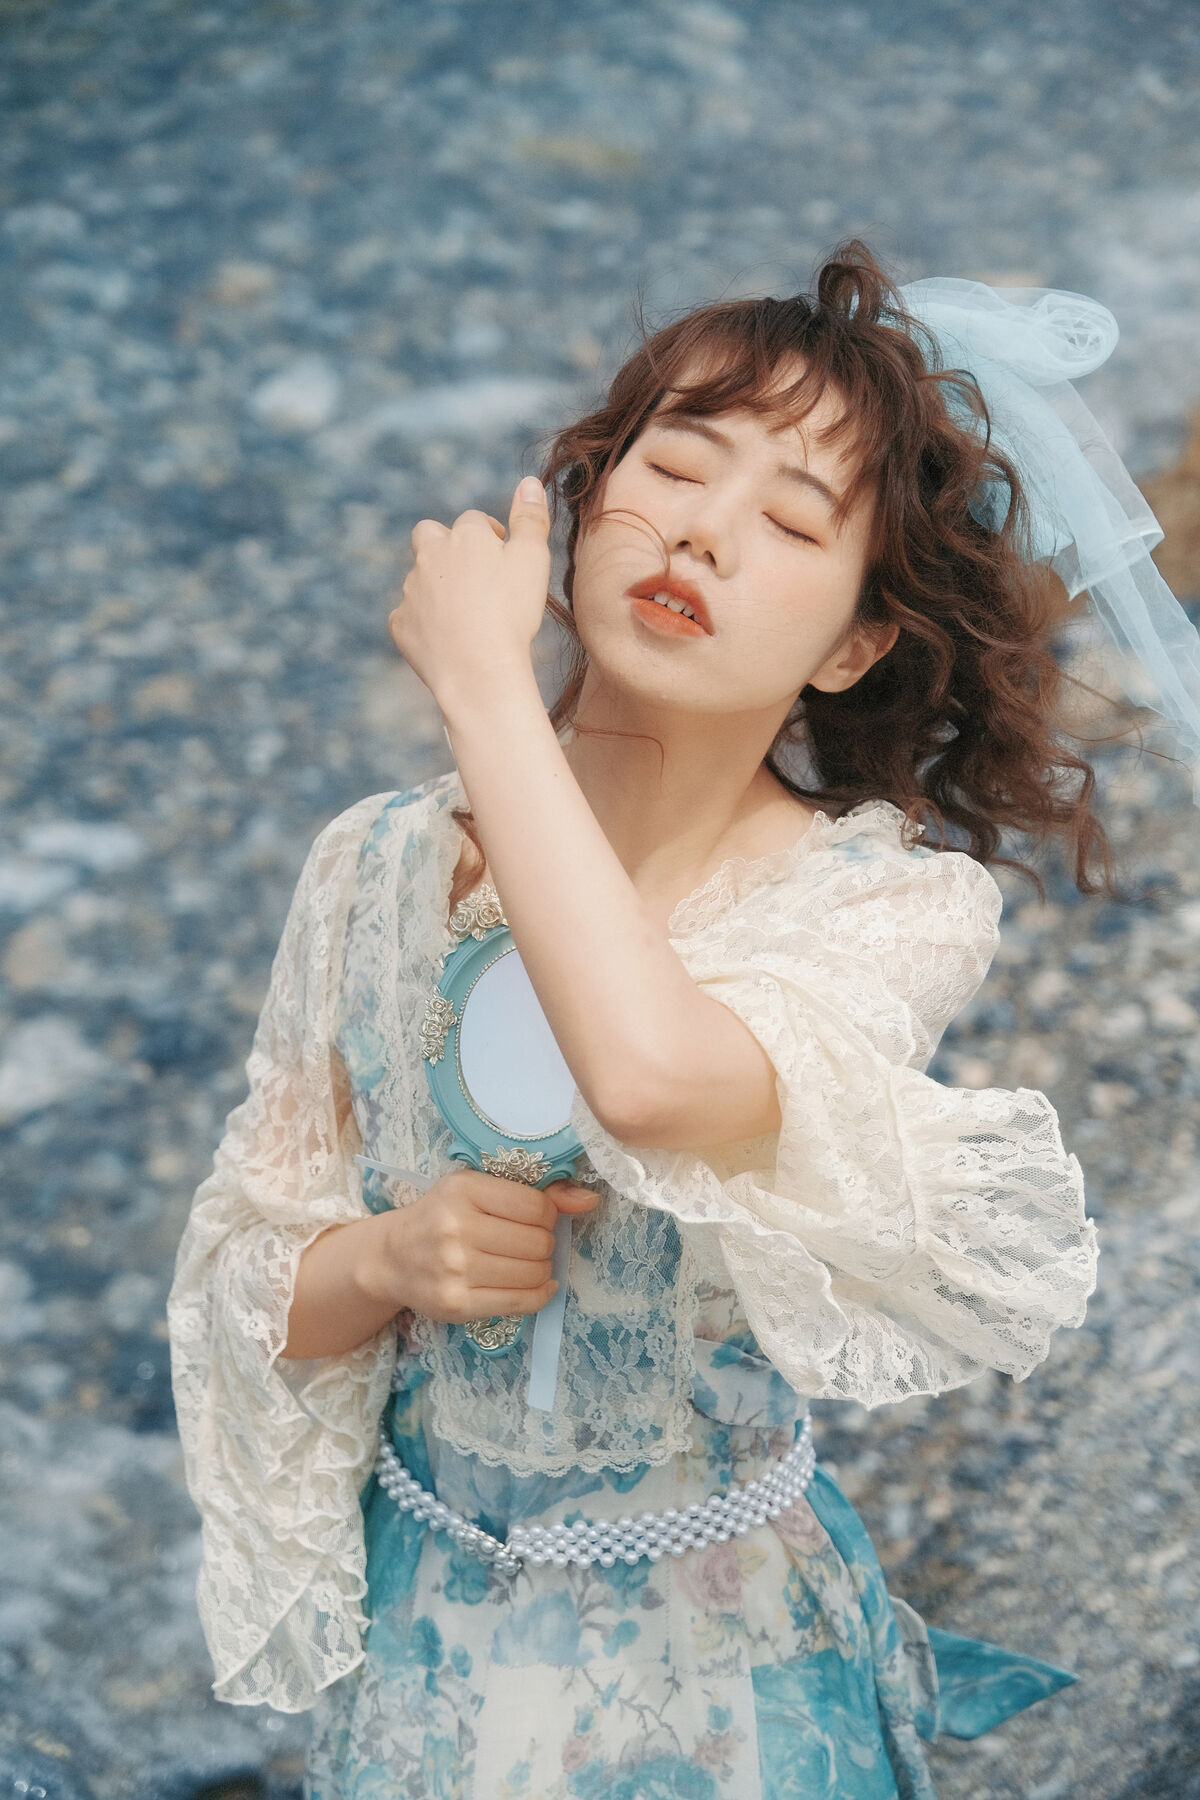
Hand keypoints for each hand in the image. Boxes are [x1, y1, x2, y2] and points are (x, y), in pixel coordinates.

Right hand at [382, 1166, 599, 1323]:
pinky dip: (539, 1295)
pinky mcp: (457, 1304)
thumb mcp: (479, 1189)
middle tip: (529, 1243)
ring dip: (541, 1269)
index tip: (535, 1218)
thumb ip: (536, 1192)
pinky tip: (537, 1285)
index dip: (547, 1214)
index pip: (536, 1206)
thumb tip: (589, 1200)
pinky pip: (521, 1303)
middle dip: (544, 1244)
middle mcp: (456, 1228)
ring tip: (526, 1262)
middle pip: (538, 1242)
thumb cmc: (443, 1216)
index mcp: (463, 1190)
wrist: (394, 1257)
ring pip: (533, 1273)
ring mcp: (455, 1270)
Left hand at [387, 476, 551, 710]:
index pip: (474, 521)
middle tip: (471, 574)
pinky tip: (443, 638)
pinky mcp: (400, 623)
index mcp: (465, 535)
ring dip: (436, 586)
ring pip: (418, 577)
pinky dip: (422, 621)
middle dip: (445, 545)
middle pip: (429, 534)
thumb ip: (530, 519)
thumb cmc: (512, 613)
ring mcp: (411, 589)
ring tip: (464, 614)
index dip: (490, 537)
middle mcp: (431, 555)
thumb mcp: (533, 560)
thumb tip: (528, 481)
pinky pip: (407, 615)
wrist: (479, 669)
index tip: (503, 558)